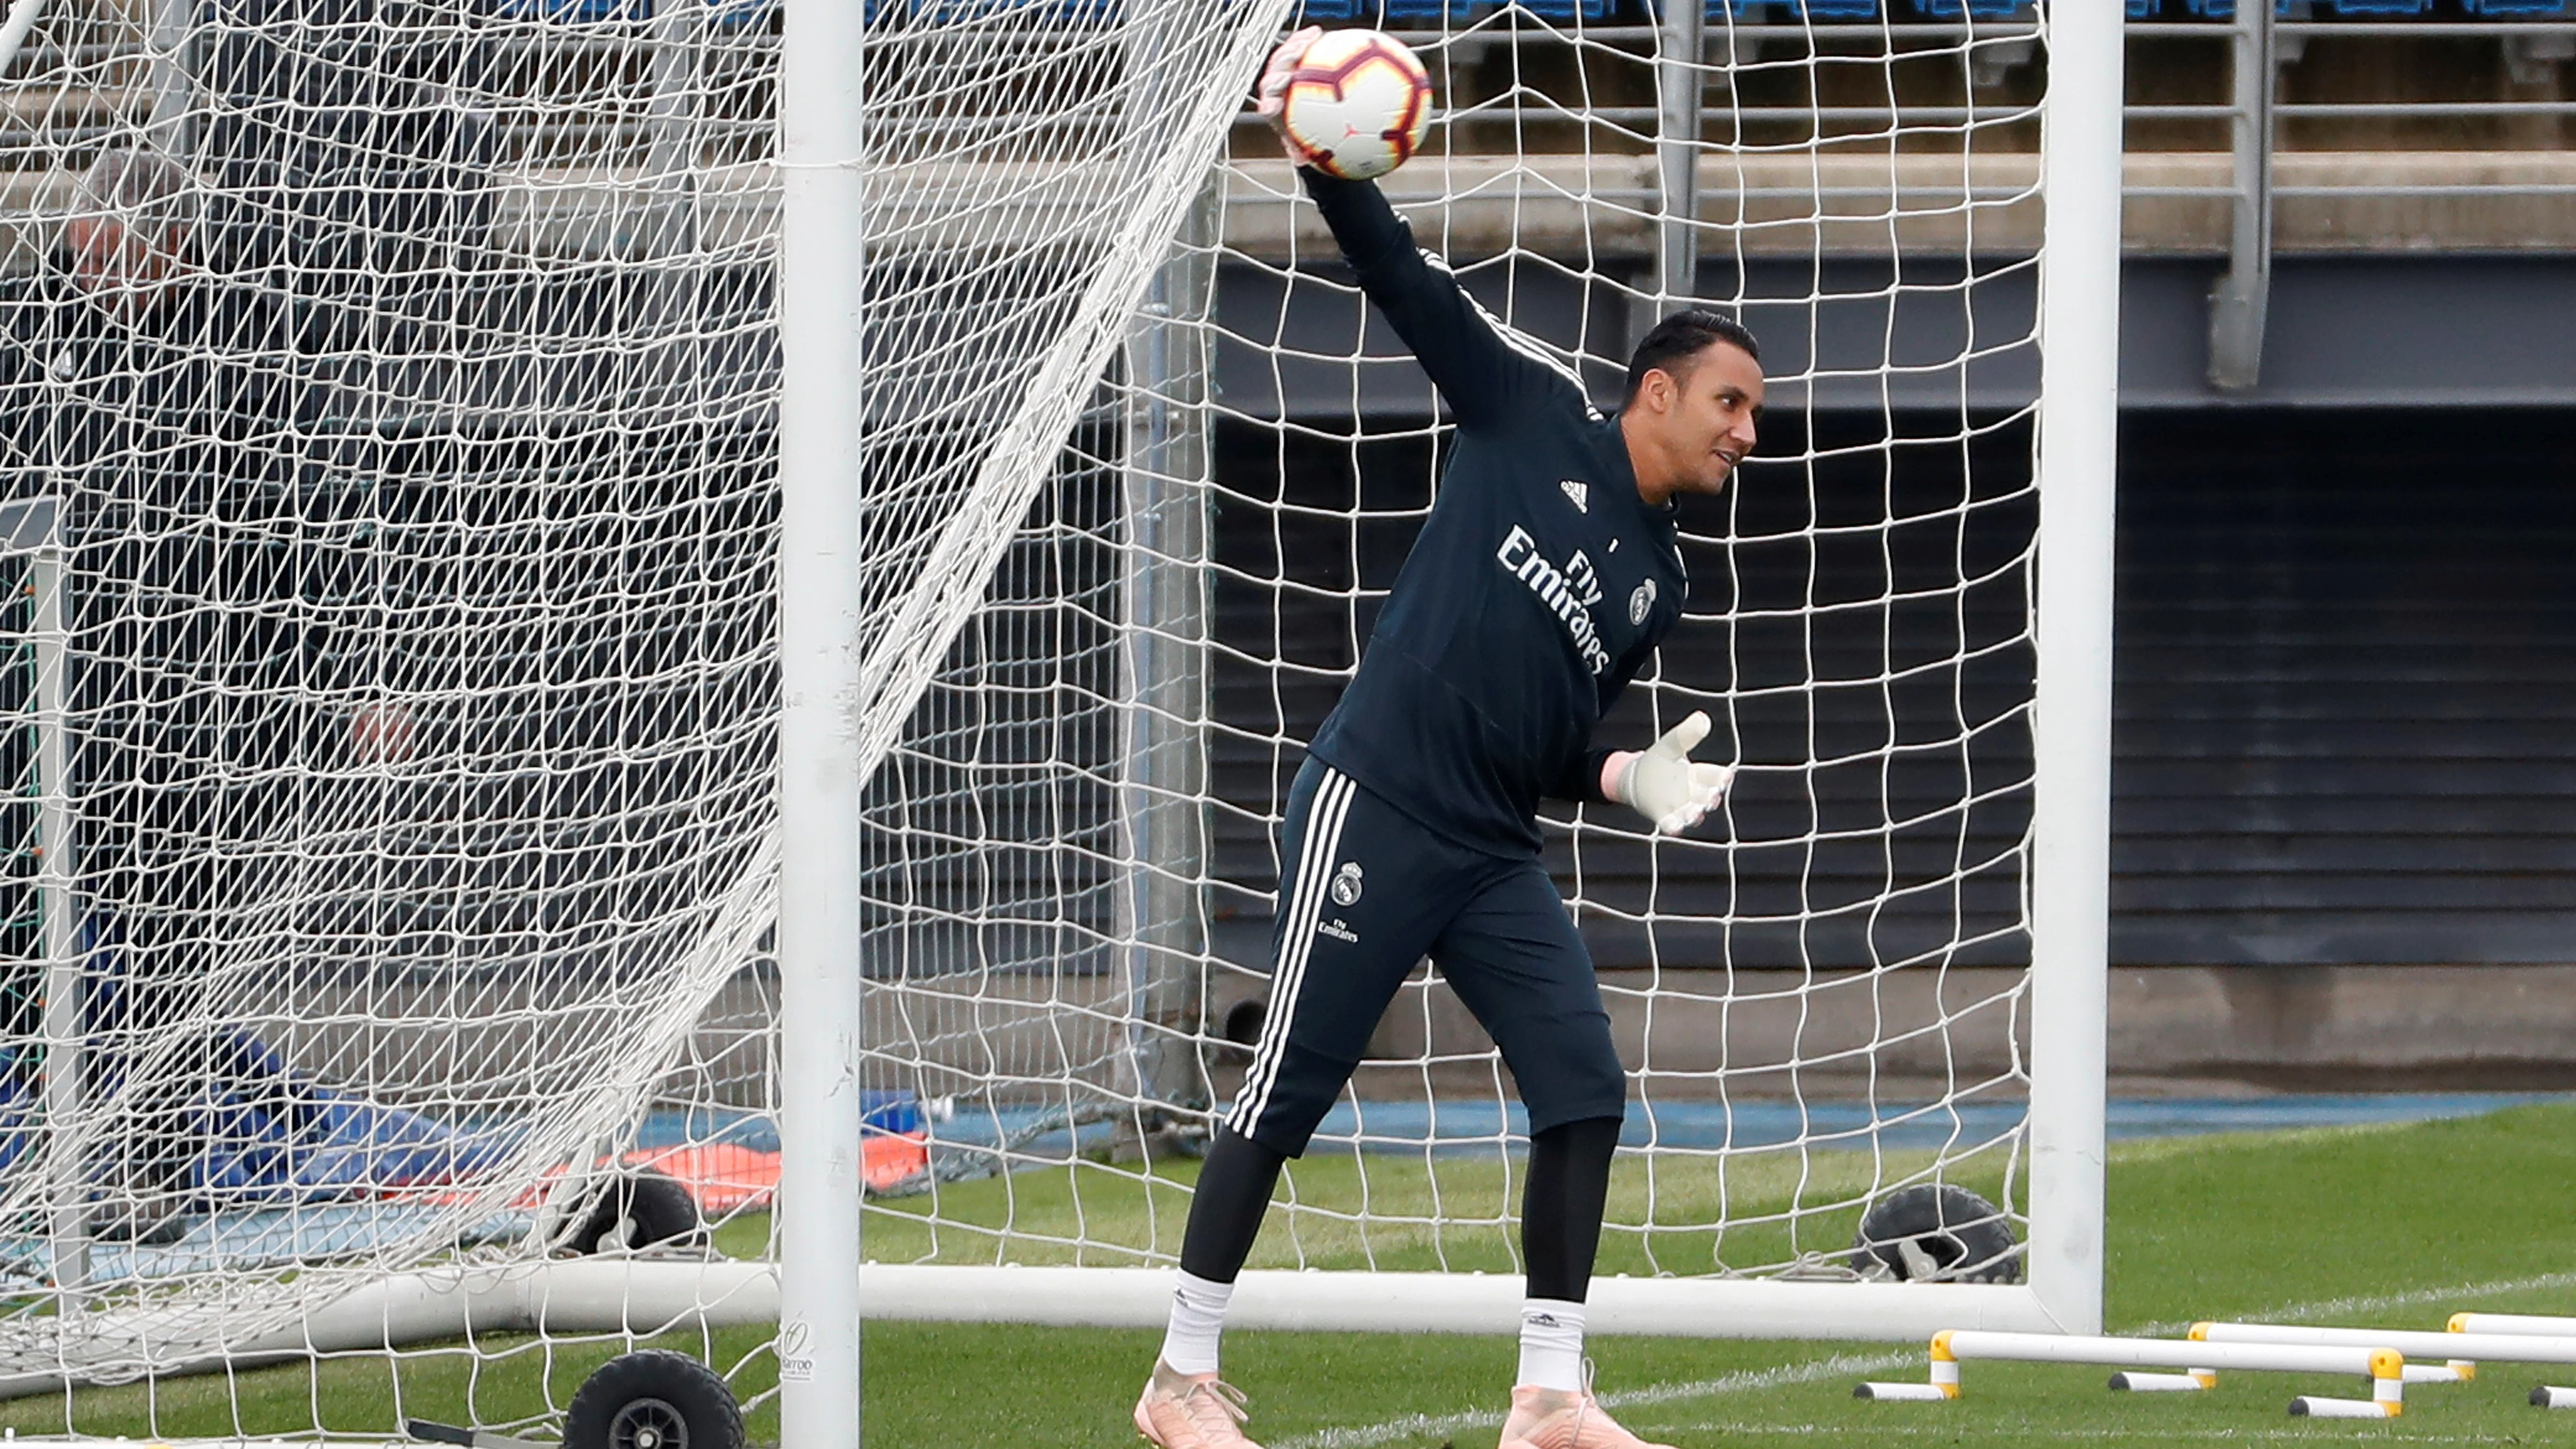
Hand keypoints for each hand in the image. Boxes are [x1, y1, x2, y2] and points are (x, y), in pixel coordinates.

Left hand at [1254, 27, 1324, 165]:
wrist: (1312, 128)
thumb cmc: (1308, 145)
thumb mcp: (1306, 154)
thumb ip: (1302, 156)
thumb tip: (1301, 161)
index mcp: (1273, 110)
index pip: (1268, 101)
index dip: (1272, 97)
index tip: (1281, 96)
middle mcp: (1274, 91)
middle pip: (1274, 73)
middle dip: (1283, 65)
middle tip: (1296, 60)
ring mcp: (1283, 75)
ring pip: (1283, 57)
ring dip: (1294, 46)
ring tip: (1309, 38)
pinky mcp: (1295, 63)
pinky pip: (1299, 49)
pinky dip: (1306, 40)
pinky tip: (1318, 32)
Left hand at [1605, 711, 1734, 835]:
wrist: (1637, 778)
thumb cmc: (1659, 762)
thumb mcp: (1671, 744)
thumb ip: (1686, 734)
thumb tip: (1702, 717)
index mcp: (1698, 774)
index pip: (1714, 776)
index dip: (1720, 776)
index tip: (1726, 776)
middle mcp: (1692, 793)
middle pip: (1706, 796)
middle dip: (1710, 797)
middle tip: (1713, 796)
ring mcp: (1679, 806)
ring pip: (1692, 812)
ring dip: (1695, 813)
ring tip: (1696, 812)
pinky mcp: (1663, 816)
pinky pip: (1671, 823)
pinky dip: (1674, 825)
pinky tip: (1676, 825)